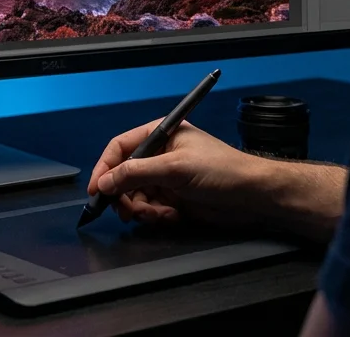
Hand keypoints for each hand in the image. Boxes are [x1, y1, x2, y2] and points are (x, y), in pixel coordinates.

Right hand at [87, 119, 347, 240]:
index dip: (105, 168)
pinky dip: (156, 215)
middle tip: (127, 211)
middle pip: (125, 175)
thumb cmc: (221, 170)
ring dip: (143, 208)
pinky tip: (172, 215)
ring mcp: (167, 177)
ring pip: (136, 195)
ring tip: (160, 214)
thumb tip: (105, 182)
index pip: (120, 147)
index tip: (97, 190)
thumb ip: (136, 173)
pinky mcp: (174, 198)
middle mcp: (160, 154)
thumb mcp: (175, 168)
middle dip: (125, 195)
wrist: (253, 196)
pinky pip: (151, 208)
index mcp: (161, 134)